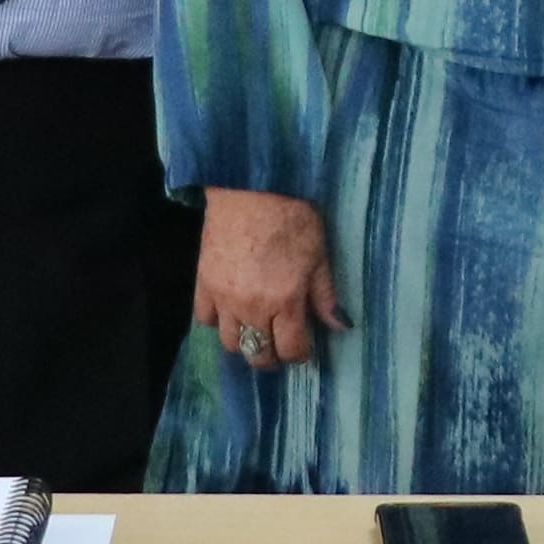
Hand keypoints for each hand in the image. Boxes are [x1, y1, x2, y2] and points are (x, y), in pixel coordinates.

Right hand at [193, 188, 344, 371]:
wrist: (251, 186)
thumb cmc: (293, 217)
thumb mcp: (319, 256)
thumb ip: (326, 296)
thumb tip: (339, 326)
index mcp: (286, 301)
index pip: (291, 349)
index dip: (300, 354)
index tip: (304, 346)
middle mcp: (252, 307)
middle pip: (258, 354)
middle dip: (272, 356)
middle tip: (280, 343)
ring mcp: (223, 297)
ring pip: (230, 343)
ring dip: (245, 341)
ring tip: (256, 328)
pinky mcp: (203, 283)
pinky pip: (205, 319)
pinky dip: (218, 321)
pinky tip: (230, 310)